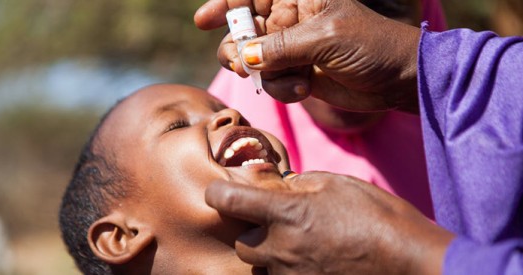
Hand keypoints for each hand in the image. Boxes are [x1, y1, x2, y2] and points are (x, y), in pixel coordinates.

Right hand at [195, 0, 420, 112]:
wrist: (398, 80)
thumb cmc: (371, 45)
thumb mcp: (326, 38)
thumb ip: (282, 47)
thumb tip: (245, 57)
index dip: (227, 5)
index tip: (204, 20)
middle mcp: (292, 19)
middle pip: (246, 29)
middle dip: (238, 47)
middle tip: (238, 63)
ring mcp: (293, 48)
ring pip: (255, 59)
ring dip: (263, 73)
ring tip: (289, 79)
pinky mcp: (298, 73)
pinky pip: (272, 81)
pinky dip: (281, 88)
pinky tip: (304, 88)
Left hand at [205, 171, 453, 273]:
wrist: (410, 261)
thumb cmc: (378, 215)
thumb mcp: (337, 184)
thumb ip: (298, 183)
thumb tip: (278, 184)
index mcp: (287, 212)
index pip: (226, 200)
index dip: (218, 192)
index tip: (222, 191)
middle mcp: (282, 248)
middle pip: (241, 244)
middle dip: (252, 233)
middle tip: (276, 225)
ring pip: (262, 269)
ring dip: (272, 256)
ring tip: (301, 247)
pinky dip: (290, 272)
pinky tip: (314, 261)